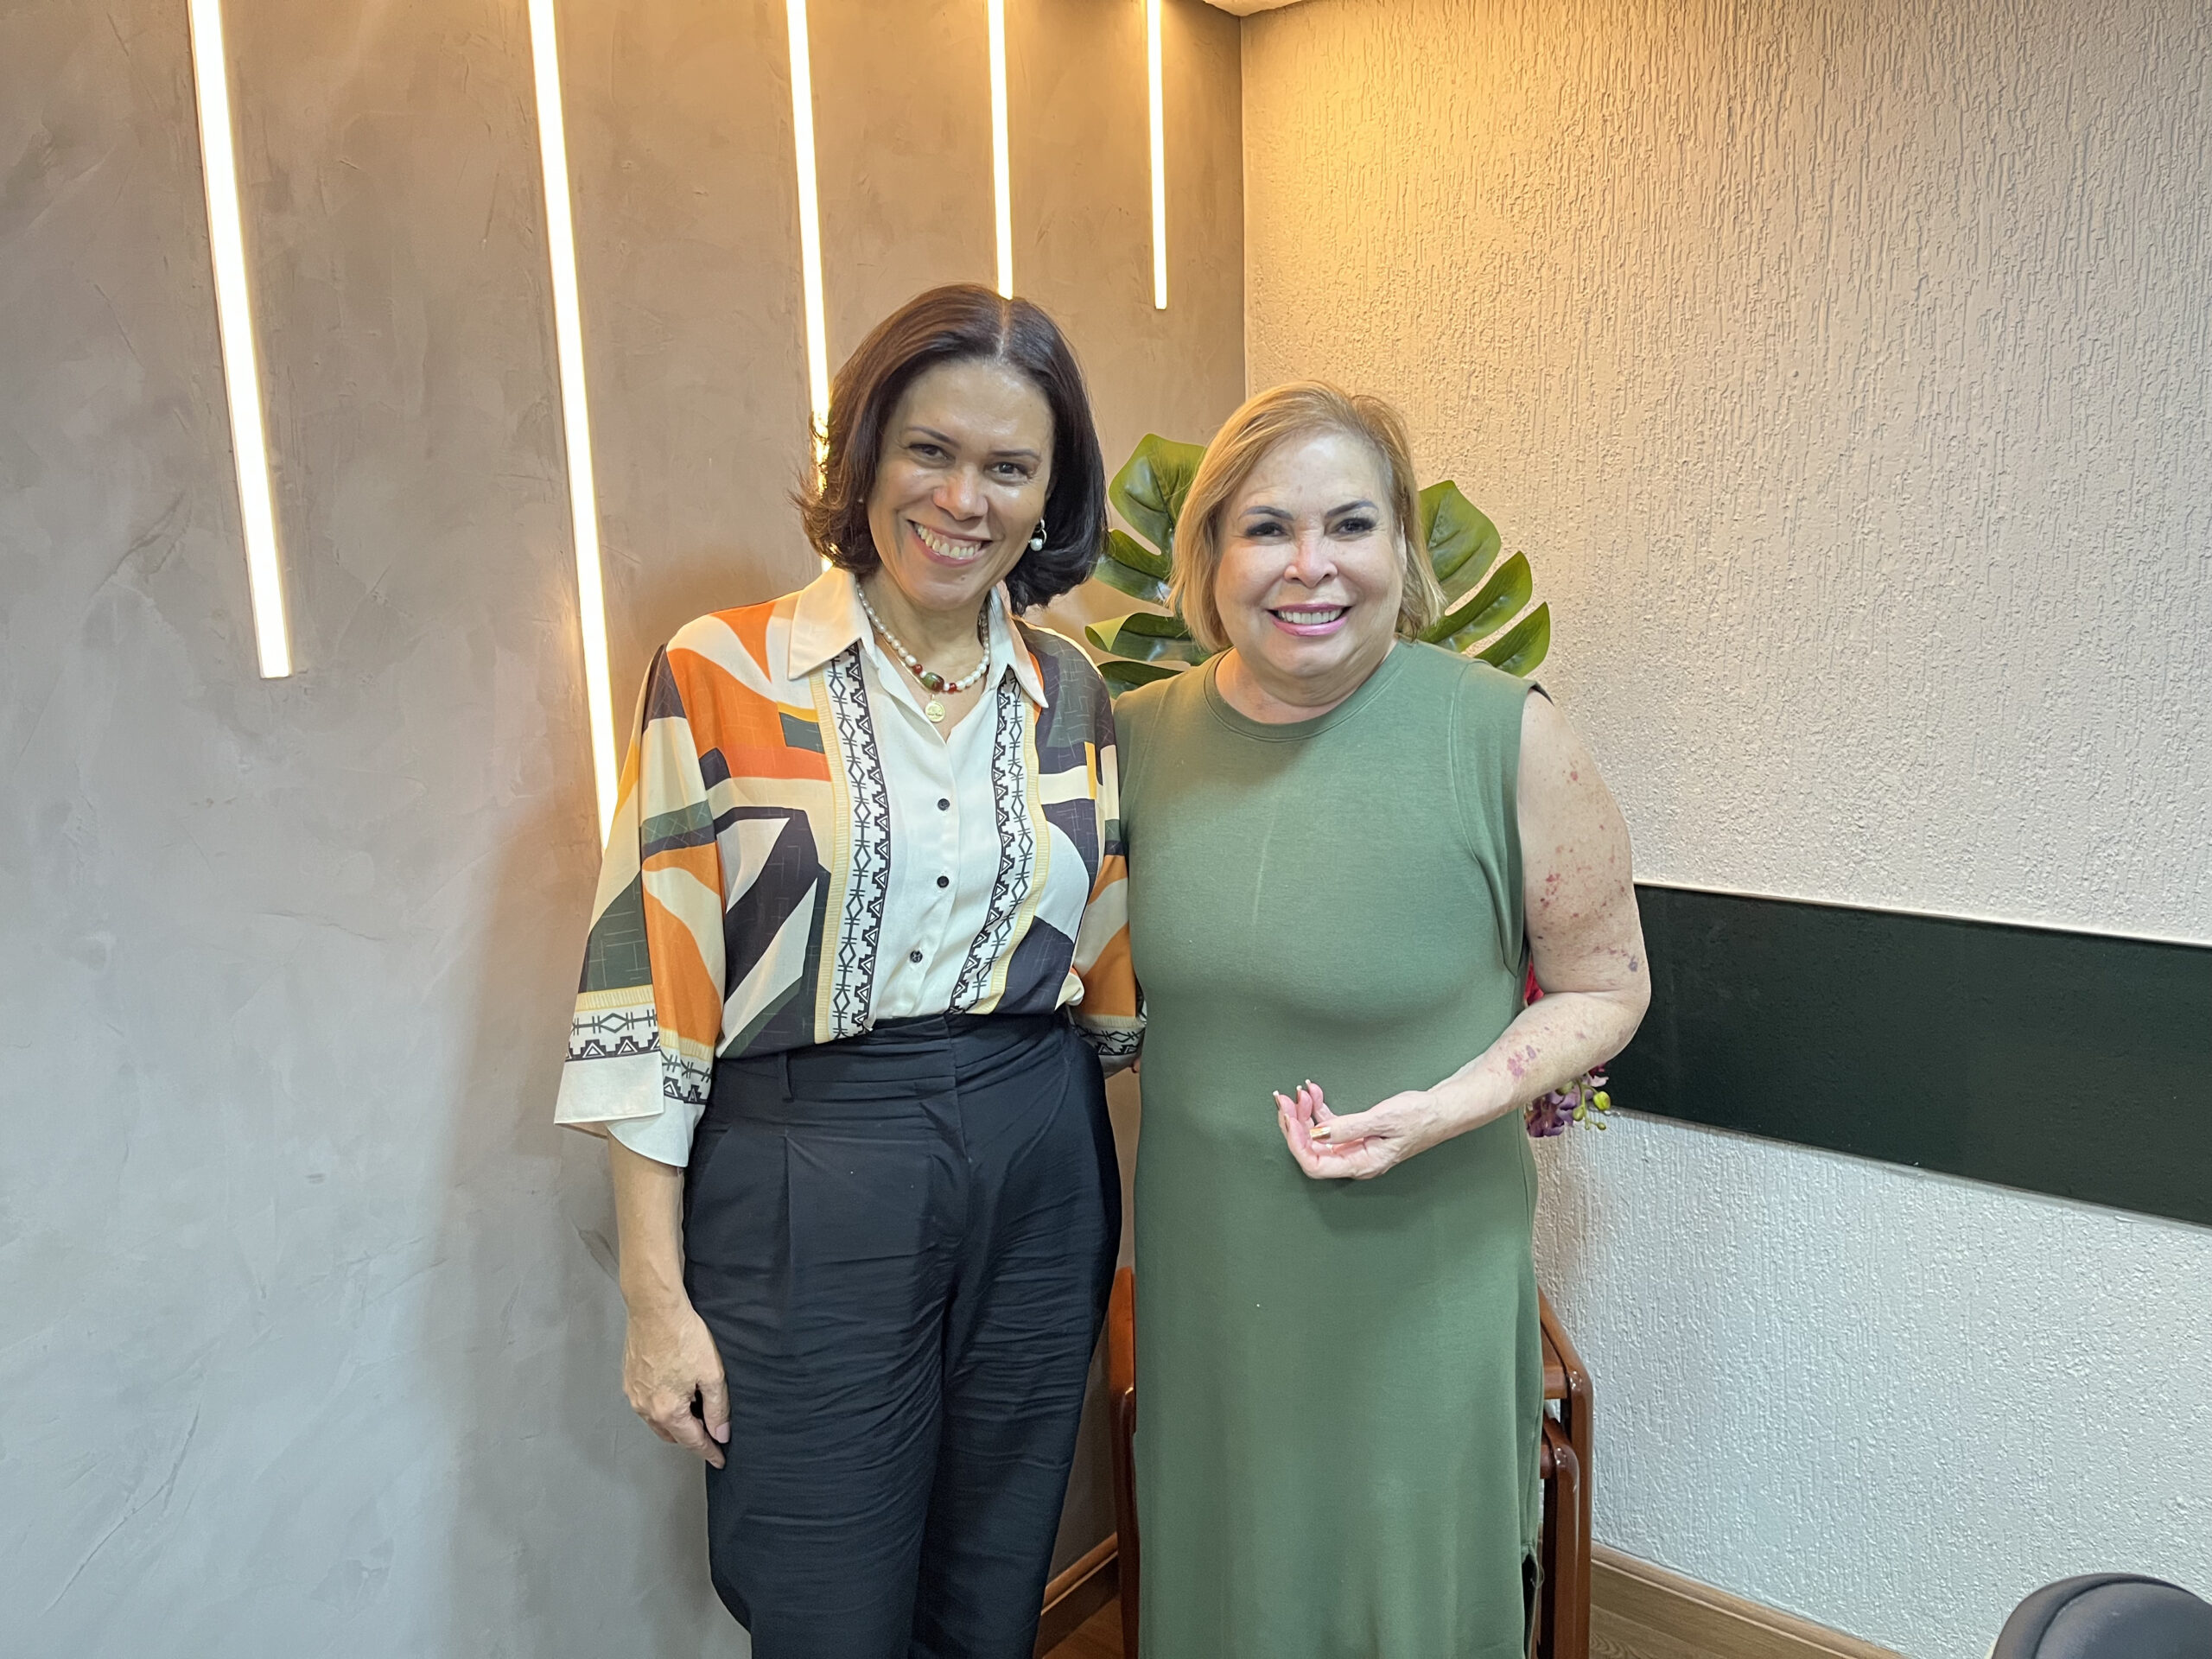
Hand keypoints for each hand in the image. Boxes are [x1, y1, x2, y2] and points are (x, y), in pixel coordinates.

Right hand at [622, 1297, 729, 1466]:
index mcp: (667, 1411)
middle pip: (672, 1434)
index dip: (709, 1451)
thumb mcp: (712, 1374)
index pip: (692, 1441)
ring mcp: (634, 1393)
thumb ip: (717, 1408)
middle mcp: (645, 1407)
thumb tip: (720, 1433)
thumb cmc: (683, 1336)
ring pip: (657, 1420)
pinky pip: (647, 1403)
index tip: (720, 1459)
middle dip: (691, 1437)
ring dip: (675, 1422)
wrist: (655, 1308)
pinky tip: (675, 1392)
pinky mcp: (629, 1379)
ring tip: (695, 1411)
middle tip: (710, 1432)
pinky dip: (662, 1406)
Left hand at [1274, 1080, 1459, 1180]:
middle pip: (1311, 1150)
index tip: (1289, 1118)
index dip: (1296, 1143)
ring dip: (1304, 1114)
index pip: (1315, 1164)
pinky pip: (1330, 1125)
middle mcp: (1355, 1160)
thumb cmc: (1419, 1117)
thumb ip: (1347, 1128)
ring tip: (1300, 1091)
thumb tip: (1316, 1135)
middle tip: (1285, 1099)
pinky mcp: (1357, 1134)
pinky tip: (1314, 1091)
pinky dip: (1319, 1109)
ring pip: (1318, 1136)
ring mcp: (1355, 1147)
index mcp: (1361, 1164)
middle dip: (1295, 1124)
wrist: (1442, 1110)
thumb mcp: (1382, 1119)